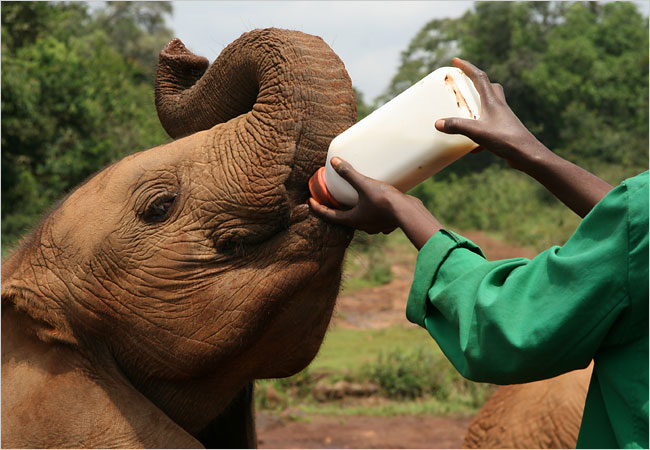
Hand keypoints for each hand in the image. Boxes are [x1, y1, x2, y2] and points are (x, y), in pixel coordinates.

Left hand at [308, 158, 402, 233]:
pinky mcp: (387, 222)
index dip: (317, 208)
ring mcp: (375, 226)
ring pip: (360, 218)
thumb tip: (333, 161)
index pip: (329, 215)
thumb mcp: (364, 184)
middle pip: (344, 218)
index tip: (310, 201)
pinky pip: (374, 217)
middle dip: (336, 207)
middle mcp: (362, 226)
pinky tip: (374, 202)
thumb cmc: (385, 201)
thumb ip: (348, 173)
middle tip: (331, 197)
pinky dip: (370, 210)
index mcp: (352, 220)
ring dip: (354, 209)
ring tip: (353, 198)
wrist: (409, 213)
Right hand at [437, 57, 611, 216]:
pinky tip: (472, 148)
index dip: (467, 67)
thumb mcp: (477, 132)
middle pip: (490, 87)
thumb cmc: (506, 139)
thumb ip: (457, 126)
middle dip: (477, 83)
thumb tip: (438, 123)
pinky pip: (489, 126)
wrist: (528, 155)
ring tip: (466, 113)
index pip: (479, 77)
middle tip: (465, 85)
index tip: (455, 61)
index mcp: (493, 101)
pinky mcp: (504, 131)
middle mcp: (499, 107)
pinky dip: (480, 133)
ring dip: (479, 106)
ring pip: (491, 106)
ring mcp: (503, 119)